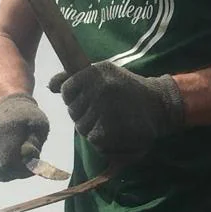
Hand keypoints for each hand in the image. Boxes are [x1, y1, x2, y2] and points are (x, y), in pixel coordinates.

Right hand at [0, 93, 49, 181]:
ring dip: (8, 173)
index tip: (32, 163)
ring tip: (15, 156)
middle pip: (2, 173)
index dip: (23, 170)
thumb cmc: (27, 120)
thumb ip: (35, 142)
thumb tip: (27, 155)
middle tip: (26, 160)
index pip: (8, 165)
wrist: (8, 109)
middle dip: (18, 172)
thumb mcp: (39, 125)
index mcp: (5, 132)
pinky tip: (3, 158)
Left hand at [48, 61, 184, 155]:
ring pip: (82, 127)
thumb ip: (75, 78)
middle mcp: (98, 87)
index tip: (91, 99)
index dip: (75, 98)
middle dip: (86, 114)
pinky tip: (117, 131)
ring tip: (113, 120)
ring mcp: (104, 108)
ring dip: (94, 128)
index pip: (66, 90)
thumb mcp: (104, 75)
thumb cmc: (127, 89)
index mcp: (95, 71)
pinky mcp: (109, 128)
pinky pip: (93, 139)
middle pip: (73, 111)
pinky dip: (103, 140)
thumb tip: (50, 85)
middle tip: (107, 110)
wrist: (159, 104)